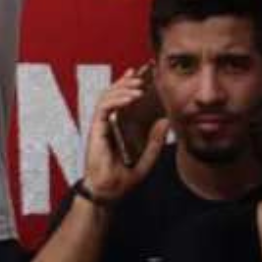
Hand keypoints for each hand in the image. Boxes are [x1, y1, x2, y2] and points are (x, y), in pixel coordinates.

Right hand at [80, 69, 168, 203]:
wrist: (109, 192)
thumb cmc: (123, 178)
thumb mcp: (147, 159)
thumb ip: (155, 141)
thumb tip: (165, 121)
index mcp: (119, 128)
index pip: (124, 100)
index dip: (132, 84)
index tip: (144, 72)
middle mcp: (108, 123)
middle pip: (115, 93)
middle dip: (128, 79)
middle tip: (143, 70)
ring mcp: (101, 124)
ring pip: (108, 96)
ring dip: (123, 87)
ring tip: (139, 84)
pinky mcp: (96, 128)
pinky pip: (104, 107)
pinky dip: (117, 100)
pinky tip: (131, 98)